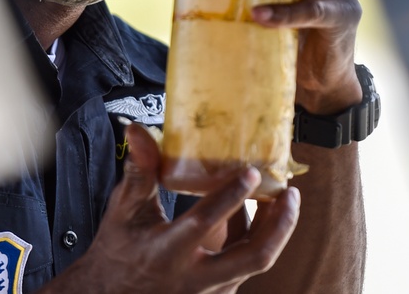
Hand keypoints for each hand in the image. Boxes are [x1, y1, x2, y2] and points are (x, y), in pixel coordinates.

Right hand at [57, 123, 299, 293]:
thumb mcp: (124, 213)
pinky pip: (246, 263)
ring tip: (285, 197)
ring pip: (256, 261)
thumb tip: (138, 131)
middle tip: (290, 193)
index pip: (205, 222)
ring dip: (275, 229)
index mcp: (168, 253)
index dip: (231, 196)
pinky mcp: (220, 291)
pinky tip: (259, 211)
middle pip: (254, 257)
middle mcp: (195, 277)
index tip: (251, 172)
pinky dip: (257, 236)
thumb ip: (139, 172)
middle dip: (280, 225)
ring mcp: (211, 290)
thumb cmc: (118, 254)